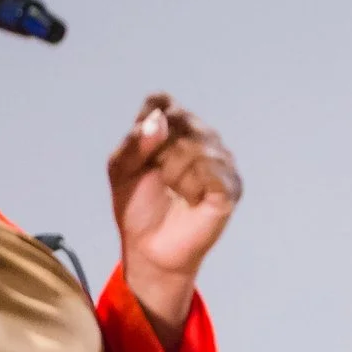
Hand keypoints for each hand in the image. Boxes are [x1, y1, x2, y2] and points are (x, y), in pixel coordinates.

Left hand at [110, 93, 241, 343]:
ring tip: (174, 191)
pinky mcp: (231, 186)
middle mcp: (203, 138)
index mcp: (176, 128)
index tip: (141, 152)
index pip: (162, 102)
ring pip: (195, 145)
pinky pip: (210, 170)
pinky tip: (189, 199)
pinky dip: (191, 186)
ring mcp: (221, 161)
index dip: (147, 124)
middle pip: (178, 121)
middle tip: (157, 178)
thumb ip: (134, 141)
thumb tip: (159, 121)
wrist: (148, 248)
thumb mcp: (120, 169)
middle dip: (157, 153)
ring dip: (173, 173)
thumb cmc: (137, 207)